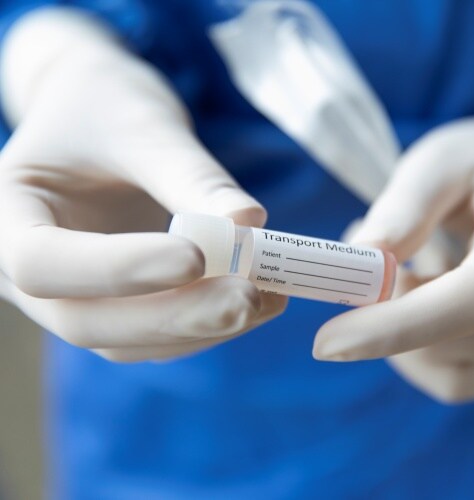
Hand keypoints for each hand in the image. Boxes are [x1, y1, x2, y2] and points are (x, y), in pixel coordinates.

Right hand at [0, 9, 285, 361]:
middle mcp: (27, 271)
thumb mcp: (145, 126)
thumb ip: (191, 176)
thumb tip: (249, 224)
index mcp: (7, 214)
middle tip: (248, 298)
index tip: (197, 256)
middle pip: (87, 321)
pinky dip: (204, 327)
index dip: (121, 269)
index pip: (45, 263)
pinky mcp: (117, 306)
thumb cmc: (109, 108)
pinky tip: (254, 303)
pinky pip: (155, 336)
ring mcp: (73, 296)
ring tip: (266, 299)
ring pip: (126, 341)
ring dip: (199, 329)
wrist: (103, 117)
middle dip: (174, 316)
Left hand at [313, 115, 473, 401]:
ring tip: (407, 269)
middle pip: (447, 337)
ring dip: (396, 328)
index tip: (326, 341)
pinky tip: (421, 304)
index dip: (396, 326)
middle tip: (365, 264)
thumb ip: (404, 207)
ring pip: (440, 365)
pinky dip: (414, 352)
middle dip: (382, 313)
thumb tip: (361, 263)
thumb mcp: (439, 160)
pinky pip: (451, 381)